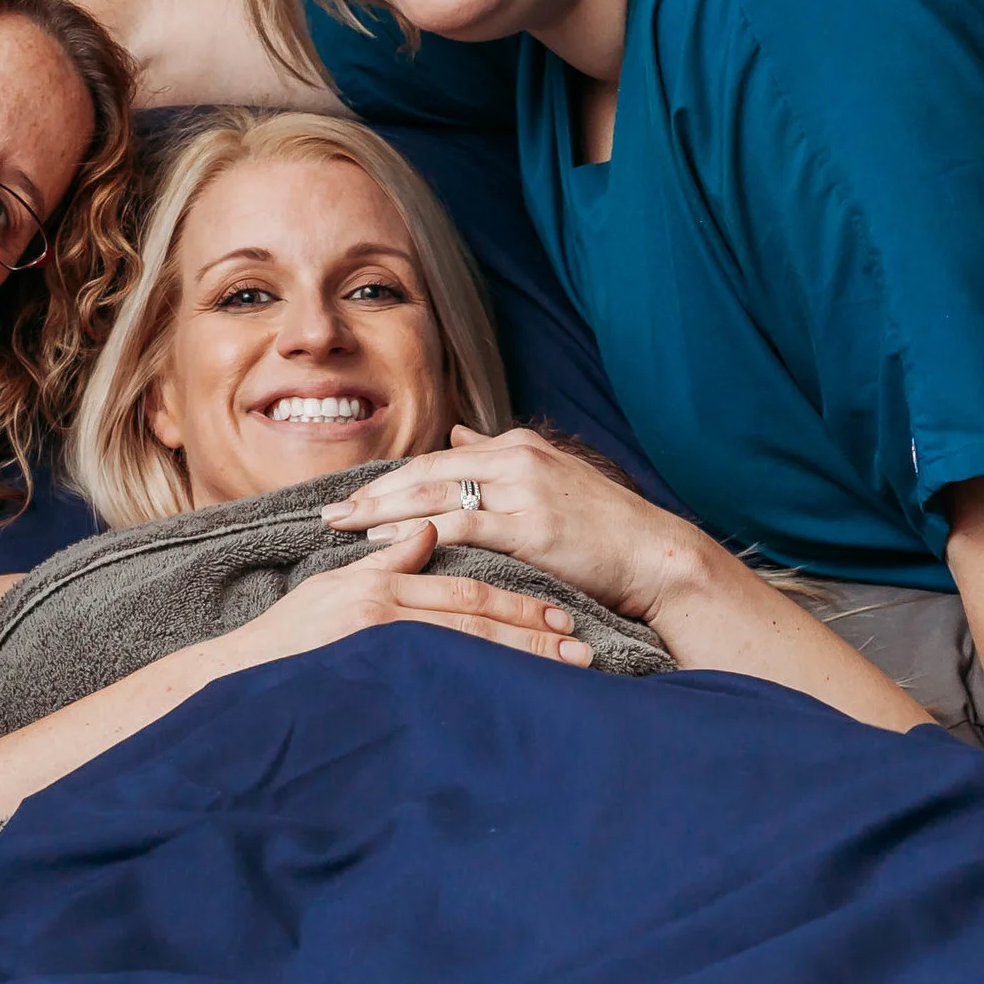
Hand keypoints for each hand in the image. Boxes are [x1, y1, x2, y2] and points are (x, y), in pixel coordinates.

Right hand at [212, 519, 593, 672]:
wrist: (235, 682)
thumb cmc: (282, 642)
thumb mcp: (332, 591)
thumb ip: (385, 564)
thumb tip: (426, 533)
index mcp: (380, 590)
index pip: (463, 590)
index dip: (516, 602)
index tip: (559, 616)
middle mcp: (384, 612)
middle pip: (476, 616)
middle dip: (533, 629)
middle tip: (581, 645)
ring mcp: (378, 646)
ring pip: (467, 648)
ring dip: (523, 658)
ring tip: (570, 669)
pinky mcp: (370, 675)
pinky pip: (440, 680)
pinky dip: (483, 686)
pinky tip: (520, 701)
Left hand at [320, 426, 708, 624]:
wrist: (655, 553)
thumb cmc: (603, 526)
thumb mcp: (551, 474)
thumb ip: (499, 453)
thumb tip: (458, 429)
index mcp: (516, 446)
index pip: (437, 458)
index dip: (390, 478)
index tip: (351, 496)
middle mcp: (515, 459)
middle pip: (426, 471)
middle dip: (373, 493)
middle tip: (328, 513)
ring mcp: (523, 490)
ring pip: (435, 494)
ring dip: (383, 513)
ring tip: (344, 529)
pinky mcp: (531, 526)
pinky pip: (461, 525)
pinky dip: (419, 533)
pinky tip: (389, 545)